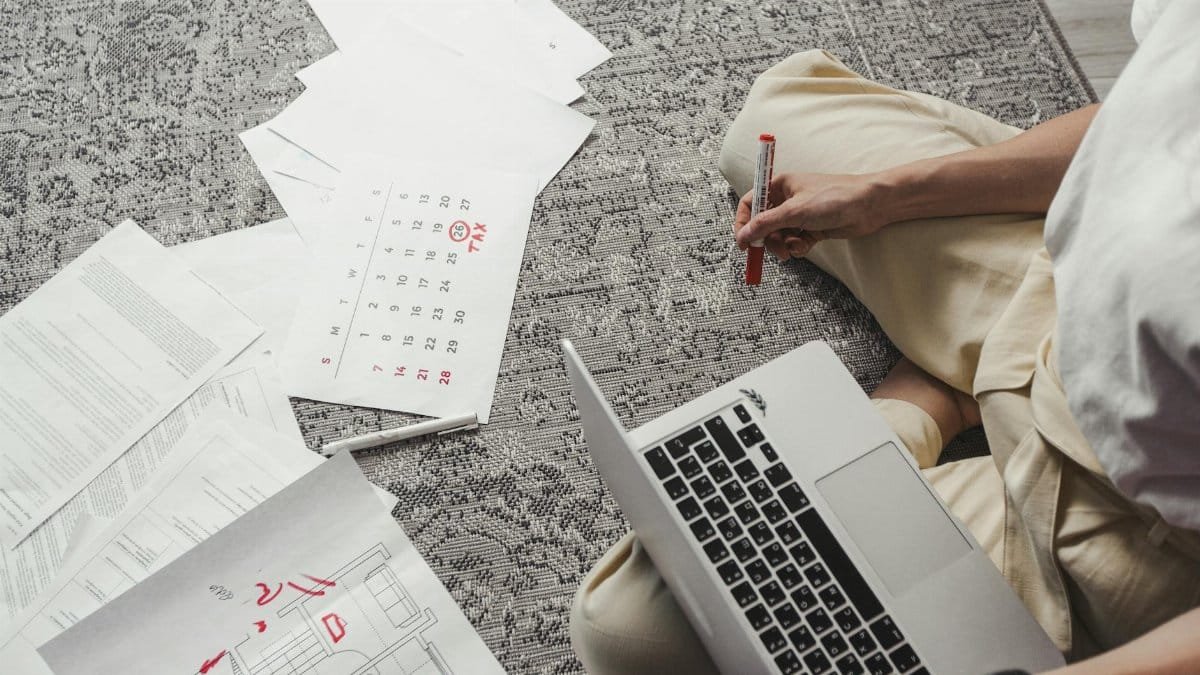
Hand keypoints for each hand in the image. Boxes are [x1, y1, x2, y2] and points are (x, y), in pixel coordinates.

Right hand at [733, 172, 891, 259]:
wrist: (869, 206)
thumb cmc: (835, 197)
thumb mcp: (794, 211)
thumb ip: (765, 224)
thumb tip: (743, 235)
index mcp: (780, 186)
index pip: (750, 203)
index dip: (743, 222)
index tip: (742, 241)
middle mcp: (788, 199)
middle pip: (764, 224)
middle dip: (767, 239)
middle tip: (773, 251)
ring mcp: (800, 214)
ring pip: (779, 236)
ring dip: (783, 245)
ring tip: (794, 248)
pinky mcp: (812, 228)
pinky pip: (794, 241)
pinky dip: (797, 247)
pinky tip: (806, 246)